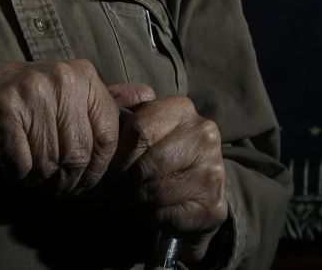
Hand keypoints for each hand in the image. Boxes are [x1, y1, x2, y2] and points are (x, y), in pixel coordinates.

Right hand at [0, 59, 153, 194]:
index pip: (107, 140)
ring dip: (36, 178)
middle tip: (45, 178)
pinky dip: (14, 172)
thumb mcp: (66, 94)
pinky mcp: (2, 109)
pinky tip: (7, 158)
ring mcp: (31, 90)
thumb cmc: (20, 101)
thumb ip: (107, 99)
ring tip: (27, 164)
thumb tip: (149, 96)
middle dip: (62, 181)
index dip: (94, 171)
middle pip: (77, 157)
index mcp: (82, 75)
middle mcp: (61, 77)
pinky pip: (21, 164)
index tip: (78, 179)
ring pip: (50, 164)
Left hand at [111, 97, 228, 264]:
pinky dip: (154, 216)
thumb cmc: (157, 152)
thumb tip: (108, 105)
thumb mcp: (140, 124)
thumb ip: (121, 108)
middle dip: (128, 180)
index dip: (120, 153)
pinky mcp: (213, 204)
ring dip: (138, 199)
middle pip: (146, 164)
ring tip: (139, 194)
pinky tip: (157, 207)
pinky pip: (167, 214)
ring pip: (155, 192)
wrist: (194, 189)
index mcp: (182, 108)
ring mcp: (213, 169)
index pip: (139, 130)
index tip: (115, 163)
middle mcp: (203, 134)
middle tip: (123, 184)